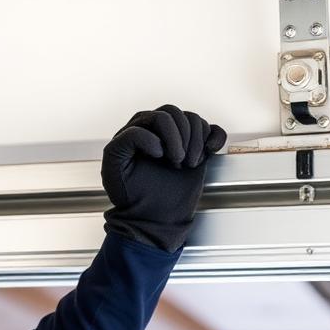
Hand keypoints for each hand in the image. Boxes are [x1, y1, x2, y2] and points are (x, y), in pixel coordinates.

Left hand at [101, 104, 226, 251]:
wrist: (152, 216)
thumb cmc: (131, 194)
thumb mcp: (114, 168)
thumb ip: (124, 144)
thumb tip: (154, 138)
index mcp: (135, 130)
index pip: (155, 117)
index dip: (162, 136)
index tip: (160, 158)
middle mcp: (155, 129)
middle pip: (173, 113)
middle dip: (180, 138)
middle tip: (177, 162)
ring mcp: (177, 137)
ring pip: (193, 118)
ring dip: (195, 141)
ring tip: (189, 164)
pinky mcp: (195, 147)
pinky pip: (211, 129)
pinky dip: (214, 137)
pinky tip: (209, 152)